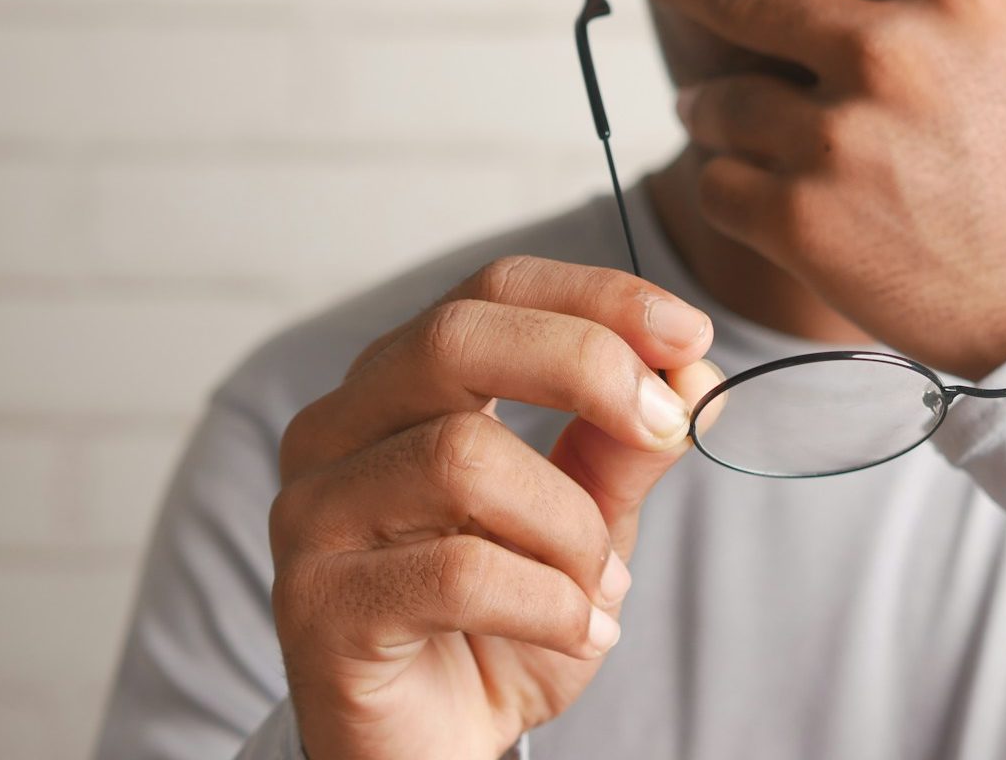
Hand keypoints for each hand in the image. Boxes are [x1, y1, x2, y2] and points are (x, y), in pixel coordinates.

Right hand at [269, 257, 721, 759]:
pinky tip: (579, 631)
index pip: (492, 292)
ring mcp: (312, 514)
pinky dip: (549, 601)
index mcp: (402, 386)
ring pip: (462, 458)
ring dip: (570, 525)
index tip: (688, 332)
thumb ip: (624, 447)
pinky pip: (456, 572)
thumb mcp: (587, 524)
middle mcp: (339, 430)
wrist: (439, 749)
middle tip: (667, 427)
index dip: (597, 298)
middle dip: (588, 367)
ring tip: (600, 586)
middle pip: (457, 338)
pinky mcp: (314, 605)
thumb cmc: (504, 624)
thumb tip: (693, 370)